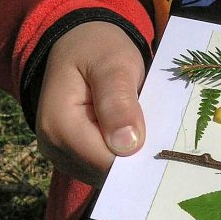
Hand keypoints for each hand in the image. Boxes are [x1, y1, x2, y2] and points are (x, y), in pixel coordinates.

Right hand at [36, 21, 145, 185]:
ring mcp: (64, 157)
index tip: (165, 140)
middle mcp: (55, 148)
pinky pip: (106, 169)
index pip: (105, 162)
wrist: (80, 45)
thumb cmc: (98, 49)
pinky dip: (125, 155)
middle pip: (107, 172)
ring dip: (132, 157)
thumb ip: (118, 101)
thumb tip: (128, 145)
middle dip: (136, 157)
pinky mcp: (76, 159)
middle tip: (161, 130)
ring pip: (109, 175)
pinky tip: (136, 134)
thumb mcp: (113, 64)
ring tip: (146, 126)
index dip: (137, 156)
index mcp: (59, 126)